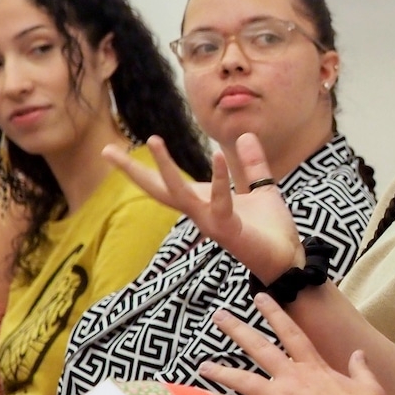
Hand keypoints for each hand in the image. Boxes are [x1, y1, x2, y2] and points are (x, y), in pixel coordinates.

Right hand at [104, 134, 301, 279]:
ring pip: (179, 194)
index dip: (145, 167)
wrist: (288, 259)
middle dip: (132, 171)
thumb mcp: (262, 188)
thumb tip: (245, 135)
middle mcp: (199, 213)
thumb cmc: (271, 229)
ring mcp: (210, 222)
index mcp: (203, 202)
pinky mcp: (228, 229)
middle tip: (106, 150)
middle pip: (158, 189)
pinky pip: (221, 201)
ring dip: (165, 167)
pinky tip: (218, 155)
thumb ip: (253, 164)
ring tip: (152, 139)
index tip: (114, 151)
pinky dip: (220, 179)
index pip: (167, 183)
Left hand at [199, 293, 388, 394]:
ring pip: (245, 380)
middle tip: (219, 316)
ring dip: (222, 371)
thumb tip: (359, 354)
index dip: (275, 314)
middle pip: (260, 347)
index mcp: (315, 367)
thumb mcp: (368, 386)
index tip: (260, 298)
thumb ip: (360, 368)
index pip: (291, 333)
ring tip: (202, 366)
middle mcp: (294, 377)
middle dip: (238, 330)